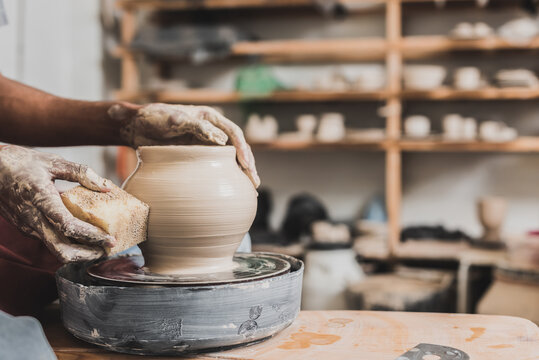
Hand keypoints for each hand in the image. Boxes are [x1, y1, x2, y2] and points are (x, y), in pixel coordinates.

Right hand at [0, 145, 114, 262]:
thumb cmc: (21, 163)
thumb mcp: (53, 162)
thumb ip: (81, 173)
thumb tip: (106, 186)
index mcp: (40, 199)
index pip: (68, 226)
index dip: (90, 236)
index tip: (109, 239)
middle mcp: (32, 218)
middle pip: (61, 249)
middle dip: (87, 254)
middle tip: (108, 249)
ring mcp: (27, 226)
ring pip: (55, 249)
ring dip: (79, 251)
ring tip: (100, 246)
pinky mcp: (26, 228)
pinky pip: (49, 241)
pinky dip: (69, 243)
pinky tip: (83, 237)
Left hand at [109, 103, 259, 186]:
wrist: (137, 127)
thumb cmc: (153, 118)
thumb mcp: (172, 119)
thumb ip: (195, 126)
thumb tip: (221, 140)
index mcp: (210, 117)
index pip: (233, 132)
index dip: (242, 148)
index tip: (246, 163)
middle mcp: (212, 131)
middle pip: (237, 147)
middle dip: (248, 164)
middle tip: (254, 181)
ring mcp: (206, 145)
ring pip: (230, 159)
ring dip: (241, 173)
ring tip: (250, 189)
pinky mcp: (198, 158)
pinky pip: (215, 167)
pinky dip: (225, 178)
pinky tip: (232, 190)